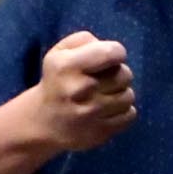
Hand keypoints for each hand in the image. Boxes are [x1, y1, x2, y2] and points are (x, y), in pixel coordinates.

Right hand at [35, 30, 136, 149]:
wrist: (42, 122)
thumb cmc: (57, 80)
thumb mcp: (59, 52)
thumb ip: (85, 41)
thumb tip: (112, 50)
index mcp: (66, 66)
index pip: (112, 52)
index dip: (116, 52)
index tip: (109, 58)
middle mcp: (78, 89)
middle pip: (124, 74)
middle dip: (118, 74)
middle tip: (104, 79)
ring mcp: (90, 113)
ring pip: (129, 95)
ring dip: (121, 93)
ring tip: (105, 95)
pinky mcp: (100, 132)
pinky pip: (130, 115)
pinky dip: (123, 111)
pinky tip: (107, 110)